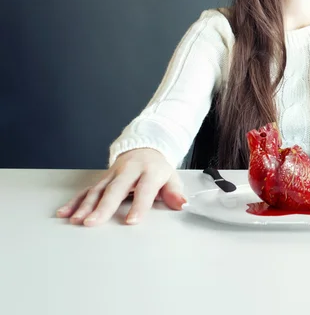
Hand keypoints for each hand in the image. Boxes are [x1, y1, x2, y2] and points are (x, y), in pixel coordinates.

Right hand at [55, 148, 186, 226]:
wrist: (145, 148)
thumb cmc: (158, 169)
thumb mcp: (171, 177)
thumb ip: (175, 192)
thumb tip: (182, 205)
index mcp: (150, 171)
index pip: (145, 189)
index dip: (139, 205)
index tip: (131, 221)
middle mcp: (129, 171)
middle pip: (115, 189)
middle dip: (103, 206)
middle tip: (93, 222)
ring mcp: (113, 174)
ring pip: (98, 189)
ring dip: (85, 205)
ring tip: (77, 221)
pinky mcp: (102, 178)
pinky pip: (87, 189)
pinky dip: (75, 201)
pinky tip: (65, 212)